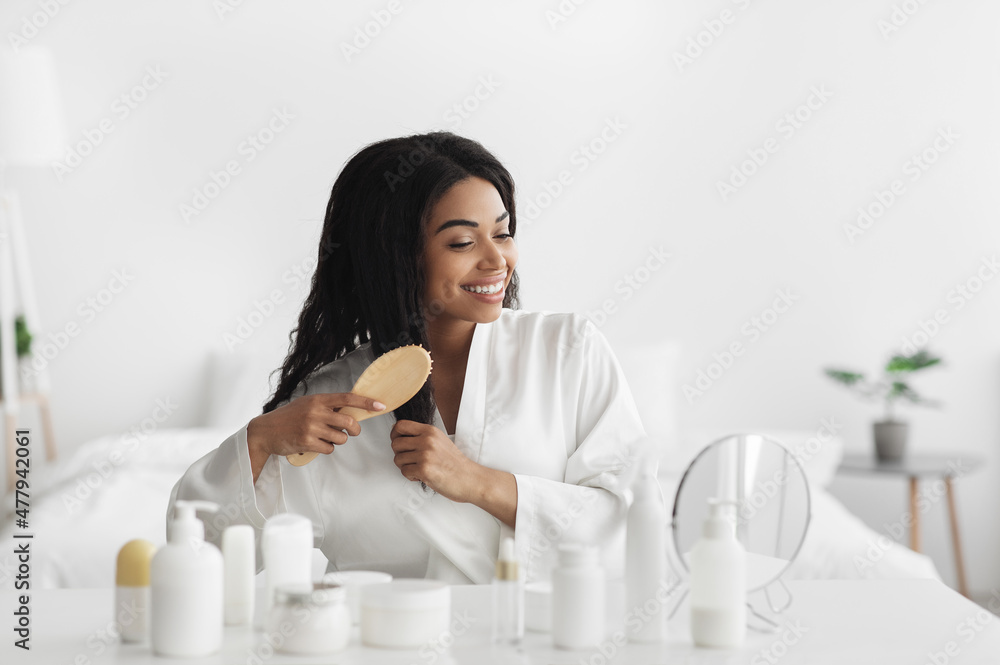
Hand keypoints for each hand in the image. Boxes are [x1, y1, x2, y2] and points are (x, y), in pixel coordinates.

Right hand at [248, 393, 385, 458]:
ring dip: (338, 440)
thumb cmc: (289, 417)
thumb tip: (352, 411)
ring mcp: (311, 427)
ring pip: (341, 438)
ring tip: (325, 437)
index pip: (348, 398)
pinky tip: (316, 444)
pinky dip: (327, 448)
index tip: (381, 406)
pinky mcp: (307, 442)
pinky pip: (329, 448)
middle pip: (349, 422)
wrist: (265, 431)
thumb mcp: (307, 405)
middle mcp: (316, 411)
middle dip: (355, 429)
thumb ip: (327, 406)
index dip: (366, 402)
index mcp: (318, 399)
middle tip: (352, 431)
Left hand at [389, 420, 481, 502]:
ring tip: (418, 468)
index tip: (398, 441)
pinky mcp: (424, 470)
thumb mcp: (440, 441)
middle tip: (409, 459)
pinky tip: (421, 475)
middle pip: (395, 443)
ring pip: (398, 459)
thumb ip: (422, 436)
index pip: (400, 425)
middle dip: (399, 454)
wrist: (470, 478)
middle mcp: (427, 440)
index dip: (394, 434)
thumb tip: (401, 436)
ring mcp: (425, 455)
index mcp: (430, 431)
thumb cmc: (456, 463)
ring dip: (405, 466)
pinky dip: (410, 476)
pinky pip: (404, 471)